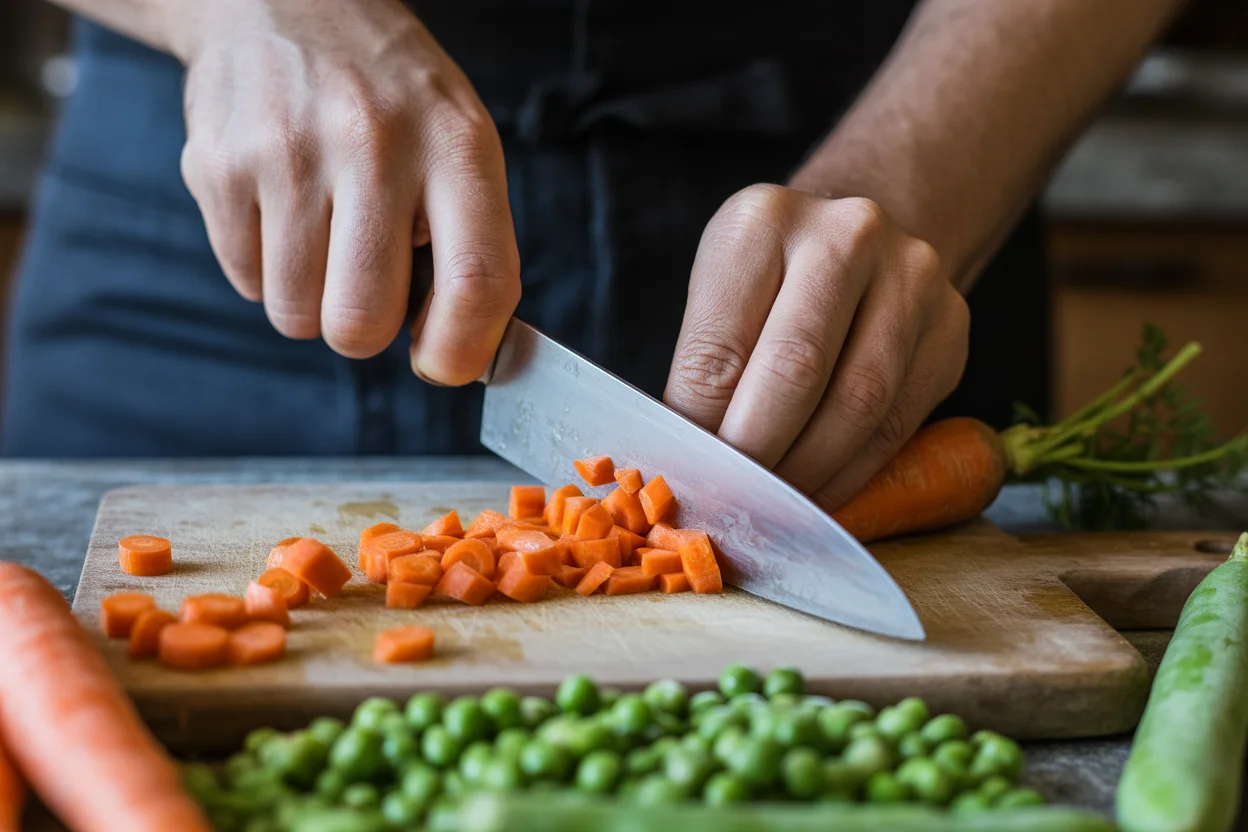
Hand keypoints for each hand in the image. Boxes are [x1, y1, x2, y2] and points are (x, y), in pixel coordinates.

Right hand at [173, 0, 519, 384]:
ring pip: (296, 315)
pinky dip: (267, 268)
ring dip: (312, 297)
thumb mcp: (459, 141)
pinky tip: (284, 208)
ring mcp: (287, 154)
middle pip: (362, 322)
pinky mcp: (218, 166)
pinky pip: (246, 282)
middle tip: (366, 286)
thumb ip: (473, 241)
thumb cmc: (390, 94)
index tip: (444, 363)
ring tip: (325, 230)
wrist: (287, 1)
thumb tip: (460, 353)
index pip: (477, 279)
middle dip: (365, 329)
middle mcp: (373, 144)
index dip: (461, 349)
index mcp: (454, 144)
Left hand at [664, 185, 968, 511]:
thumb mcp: (720, 295)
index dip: (700, 429)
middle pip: (795, 372)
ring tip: (773, 506)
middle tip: (732, 502)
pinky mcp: (950, 326)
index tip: (690, 478)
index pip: (720, 349)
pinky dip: (851, 472)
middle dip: (757, 454)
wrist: (858, 239)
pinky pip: (897, 422)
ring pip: (857, 404)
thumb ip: (704, 371)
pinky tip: (819, 492)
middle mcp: (847, 234)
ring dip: (808, 472)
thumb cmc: (770, 281)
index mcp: (763, 221)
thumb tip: (689, 467)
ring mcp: (911, 276)